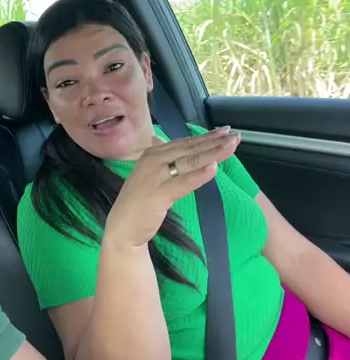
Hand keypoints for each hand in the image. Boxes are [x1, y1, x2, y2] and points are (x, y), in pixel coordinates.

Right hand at [105, 128, 239, 248]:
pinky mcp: (158, 194)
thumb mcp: (148, 174)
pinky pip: (183, 182)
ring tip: (231, 146)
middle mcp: (153, 160)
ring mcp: (155, 176)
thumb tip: (161, 139)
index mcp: (153, 153)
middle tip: (236, 136)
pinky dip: (199, 175)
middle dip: (215, 142)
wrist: (122, 228)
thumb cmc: (138, 202)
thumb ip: (159, 158)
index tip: (225, 131)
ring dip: (213, 153)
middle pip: (190, 149)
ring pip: (190, 162)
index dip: (206, 136)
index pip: (185, 142)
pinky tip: (214, 168)